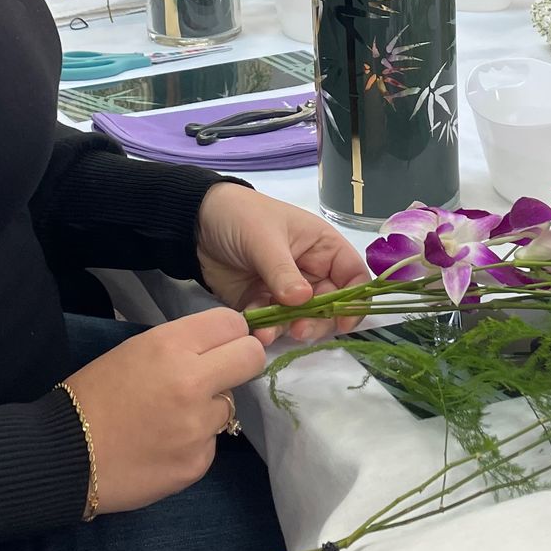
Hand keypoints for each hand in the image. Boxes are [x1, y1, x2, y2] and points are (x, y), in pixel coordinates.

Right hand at [62, 307, 263, 513]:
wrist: (65, 454)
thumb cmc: (94, 395)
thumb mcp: (135, 351)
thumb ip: (181, 346)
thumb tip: (218, 349)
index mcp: (171, 346)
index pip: (233, 324)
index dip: (229, 334)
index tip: (219, 346)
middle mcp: (192, 382)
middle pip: (251, 358)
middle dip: (240, 363)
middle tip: (216, 375)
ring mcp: (198, 426)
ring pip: (229, 405)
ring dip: (208, 409)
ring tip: (169, 418)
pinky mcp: (197, 462)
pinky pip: (210, 442)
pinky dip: (193, 443)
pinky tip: (162, 445)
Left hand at [195, 181, 370, 344]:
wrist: (196, 223)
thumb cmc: (239, 216)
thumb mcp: (264, 239)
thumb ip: (283, 271)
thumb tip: (304, 301)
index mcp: (322, 247)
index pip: (353, 276)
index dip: (354, 301)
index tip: (342, 322)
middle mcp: (311, 271)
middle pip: (330, 306)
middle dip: (318, 321)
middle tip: (299, 330)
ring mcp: (287, 289)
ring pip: (302, 319)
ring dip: (289, 329)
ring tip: (270, 333)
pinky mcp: (263, 303)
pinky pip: (273, 323)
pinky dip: (267, 330)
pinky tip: (255, 331)